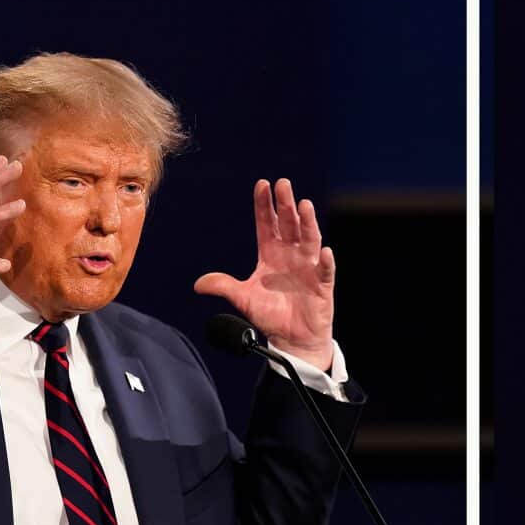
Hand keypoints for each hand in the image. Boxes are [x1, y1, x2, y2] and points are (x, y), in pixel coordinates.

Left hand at [194, 179, 334, 369]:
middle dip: (286, 204)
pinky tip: (324, 252)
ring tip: (304, 205)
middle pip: (289, 224)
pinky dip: (326, 261)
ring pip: (309, 239)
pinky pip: (325, 271)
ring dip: (308, 223)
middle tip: (283, 184)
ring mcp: (309, 267)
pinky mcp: (322, 285)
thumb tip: (198, 284)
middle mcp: (291, 255)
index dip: (264, 205)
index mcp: (271, 253)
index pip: (267, 223)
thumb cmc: (271, 316)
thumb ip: (224, 287)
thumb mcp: (243, 299)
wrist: (292, 340)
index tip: (262, 184)